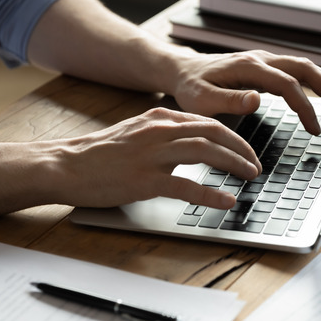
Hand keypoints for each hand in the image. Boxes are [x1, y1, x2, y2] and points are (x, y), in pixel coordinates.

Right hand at [43, 107, 261, 208]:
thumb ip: (163, 134)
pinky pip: (186, 186)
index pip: (207, 122)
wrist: (65, 164)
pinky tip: (226, 201)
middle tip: (255, 165)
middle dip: (241, 148)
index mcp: (158, 119)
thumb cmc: (98, 154)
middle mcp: (159, 131)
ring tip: (250, 177)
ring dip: (234, 164)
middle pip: (214, 133)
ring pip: (206, 152)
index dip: (233, 136)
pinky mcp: (144, 180)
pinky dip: (210, 194)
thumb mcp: (135, 133)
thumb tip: (192, 143)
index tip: (246, 150)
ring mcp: (152, 155)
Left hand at [169, 49, 320, 134]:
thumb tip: (257, 99)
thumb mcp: (201, 99)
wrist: (182, 70)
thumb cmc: (190, 88)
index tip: (315, 129)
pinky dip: (317, 80)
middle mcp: (261, 59)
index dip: (305, 106)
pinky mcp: (266, 67)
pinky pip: (297, 71)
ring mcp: (265, 60)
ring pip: (305, 67)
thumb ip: (229, 100)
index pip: (287, 84)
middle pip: (305, 69)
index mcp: (248, 67)